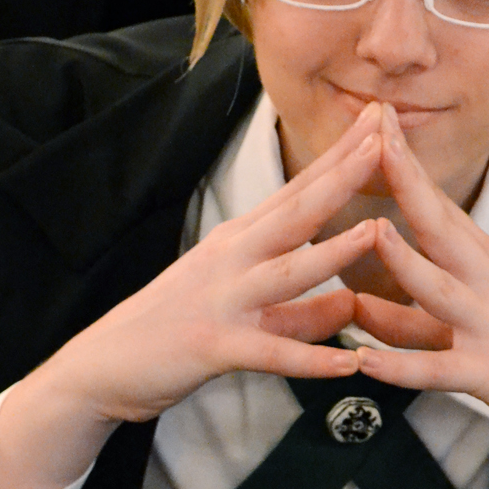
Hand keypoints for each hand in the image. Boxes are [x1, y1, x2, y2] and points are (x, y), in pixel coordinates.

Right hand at [0, 102, 383, 488]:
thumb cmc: (170, 333)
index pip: (297, 191)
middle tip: (386, 136)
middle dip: (342, 175)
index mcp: (237, 242)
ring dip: (332, 253)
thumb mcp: (241, 312)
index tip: (378, 121)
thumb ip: (299, 311)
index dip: (339, 157)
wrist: (102, 367)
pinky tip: (349, 364)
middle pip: (295, 212)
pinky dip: (310, 359)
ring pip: (285, 272)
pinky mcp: (212, 345)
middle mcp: (230, 260)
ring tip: (377, 231)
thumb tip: (352, 304)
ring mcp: (221, 300)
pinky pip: (269, 352)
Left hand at [353, 105, 488, 488]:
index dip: (407, 166)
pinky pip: (438, 370)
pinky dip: (400, 367)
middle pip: (442, 226)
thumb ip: (416, 314)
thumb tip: (358, 303)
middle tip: (373, 136)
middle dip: (407, 181)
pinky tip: (364, 361)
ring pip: (441, 290)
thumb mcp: (481, 319)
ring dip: (405, 261)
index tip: (377, 120)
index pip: (440, 206)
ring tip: (371, 232)